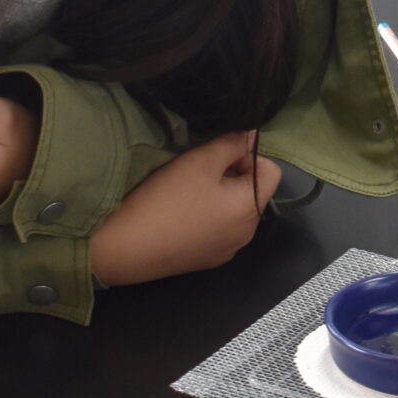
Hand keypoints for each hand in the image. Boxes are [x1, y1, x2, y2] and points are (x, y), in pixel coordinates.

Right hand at [87, 131, 281, 285]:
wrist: (125, 248)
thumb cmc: (167, 199)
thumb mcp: (200, 161)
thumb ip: (231, 144)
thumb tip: (252, 136)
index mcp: (251, 209)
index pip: (272, 172)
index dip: (247, 157)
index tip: (217, 157)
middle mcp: (247, 234)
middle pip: (252, 192)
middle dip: (230, 177)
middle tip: (196, 173)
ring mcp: (228, 250)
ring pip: (233, 212)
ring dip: (217, 197)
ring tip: (185, 194)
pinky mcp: (207, 261)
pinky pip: (218, 230)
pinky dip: (206, 218)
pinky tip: (180, 216)